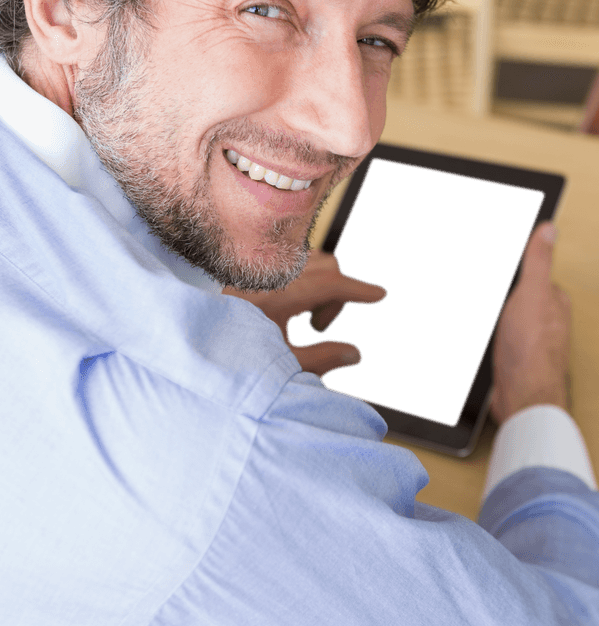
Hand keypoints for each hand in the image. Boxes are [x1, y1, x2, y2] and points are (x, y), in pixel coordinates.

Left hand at [222, 249, 386, 377]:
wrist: (192, 336)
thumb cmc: (232, 351)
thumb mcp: (281, 362)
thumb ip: (321, 359)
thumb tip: (354, 354)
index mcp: (284, 295)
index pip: (334, 283)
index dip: (360, 290)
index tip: (379, 296)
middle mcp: (276, 276)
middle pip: (326, 268)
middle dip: (336, 294)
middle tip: (320, 326)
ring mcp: (262, 270)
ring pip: (308, 264)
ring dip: (319, 286)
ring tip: (305, 321)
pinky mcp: (251, 272)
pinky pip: (290, 265)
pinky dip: (302, 280)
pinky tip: (287, 308)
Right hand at [489, 222, 571, 425]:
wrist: (521, 396)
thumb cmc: (533, 350)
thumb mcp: (532, 293)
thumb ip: (539, 261)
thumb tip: (549, 229)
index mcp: (554, 301)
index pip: (534, 273)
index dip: (515, 267)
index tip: (496, 260)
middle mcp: (546, 321)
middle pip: (518, 295)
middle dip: (499, 290)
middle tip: (479, 283)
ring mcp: (529, 340)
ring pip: (506, 318)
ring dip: (491, 315)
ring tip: (474, 307)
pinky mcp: (514, 358)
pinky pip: (497, 337)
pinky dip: (485, 333)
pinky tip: (476, 332)